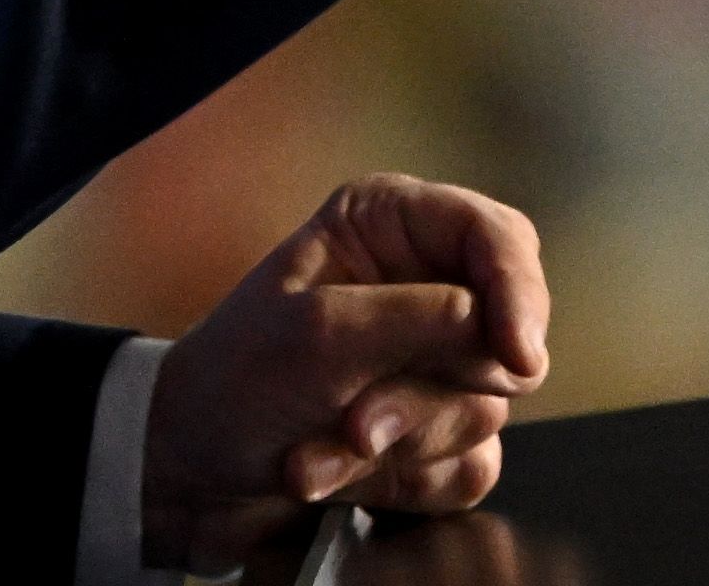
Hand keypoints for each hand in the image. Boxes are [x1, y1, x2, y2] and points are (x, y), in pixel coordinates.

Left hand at [139, 175, 550, 576]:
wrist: (188, 470)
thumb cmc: (233, 378)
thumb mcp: (319, 334)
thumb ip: (422, 321)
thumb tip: (514, 339)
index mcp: (392, 227)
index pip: (499, 239)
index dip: (519, 292)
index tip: (515, 355)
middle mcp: (422, 286)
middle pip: (504, 334)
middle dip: (431, 392)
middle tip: (359, 419)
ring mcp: (433, 364)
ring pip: (485, 410)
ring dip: (401, 443)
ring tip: (324, 447)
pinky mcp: (433, 433)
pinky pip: (468, 466)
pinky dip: (404, 481)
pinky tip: (337, 471)